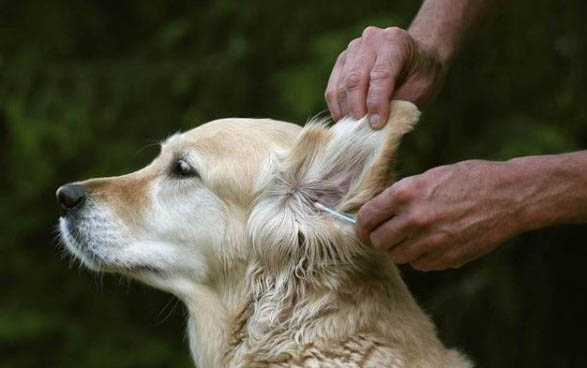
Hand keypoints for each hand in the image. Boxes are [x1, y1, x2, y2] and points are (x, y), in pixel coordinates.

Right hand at [325, 26, 446, 127]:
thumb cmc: (421, 75)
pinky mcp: (341, 62)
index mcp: (394, 41)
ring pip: (340, 85)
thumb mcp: (421, 89)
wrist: (416, 57)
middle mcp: (370, 40)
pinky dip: (337, 108)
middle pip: (355, 79)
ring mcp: (352, 49)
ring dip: (345, 111)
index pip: (380, 75)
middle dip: (357, 109)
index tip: (376, 125)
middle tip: (360, 131)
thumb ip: (400, 104)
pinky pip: (332, 88)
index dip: (377, 103)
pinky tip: (345, 122)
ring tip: (353, 130)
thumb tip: (375, 127)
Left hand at [356, 160, 528, 270]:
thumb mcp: (429, 177)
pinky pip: (420, 265)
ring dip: (400, 248)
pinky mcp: (447, 258)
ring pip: (397, 256)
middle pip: (378, 242)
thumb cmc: (469, 179)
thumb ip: (401, 195)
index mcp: (405, 194)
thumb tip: (378, 212)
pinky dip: (421, 257)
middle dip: (379, 238)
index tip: (364, 228)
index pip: (366, 218)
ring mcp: (430, 242)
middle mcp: (414, 219)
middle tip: (386, 234)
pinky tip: (432, 243)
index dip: (361, 226)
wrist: (509, 196)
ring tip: (414, 236)